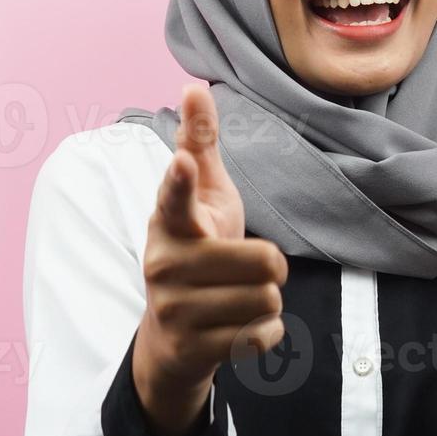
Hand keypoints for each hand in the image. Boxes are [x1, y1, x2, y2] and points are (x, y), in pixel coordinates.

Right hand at [131, 82, 288, 435]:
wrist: (170, 337)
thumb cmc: (195, 249)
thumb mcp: (201, 198)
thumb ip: (199, 144)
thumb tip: (194, 86)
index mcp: (170, 225)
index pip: (174, 198)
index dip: (180, 180)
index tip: (181, 162)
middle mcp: (165, 267)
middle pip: (265, 261)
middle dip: (270, 265)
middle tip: (246, 268)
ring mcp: (177, 311)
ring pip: (268, 300)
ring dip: (266, 300)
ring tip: (236, 299)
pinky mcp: (195, 349)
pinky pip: (265, 336)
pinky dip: (265, 333)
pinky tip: (237, 330)